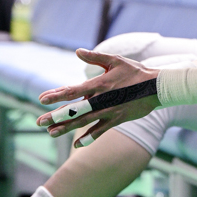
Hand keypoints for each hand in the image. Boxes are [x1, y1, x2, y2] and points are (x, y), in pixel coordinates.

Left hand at [37, 48, 158, 146]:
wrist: (157, 87)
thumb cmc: (136, 72)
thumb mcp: (116, 60)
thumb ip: (95, 57)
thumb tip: (77, 51)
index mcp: (99, 84)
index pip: (73, 90)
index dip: (56, 95)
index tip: (42, 99)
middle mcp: (102, 99)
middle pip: (74, 110)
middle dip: (55, 116)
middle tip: (39, 121)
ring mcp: (109, 111)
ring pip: (84, 122)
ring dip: (66, 128)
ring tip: (51, 133)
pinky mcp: (117, 120)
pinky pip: (100, 131)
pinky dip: (88, 138)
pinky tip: (77, 145)